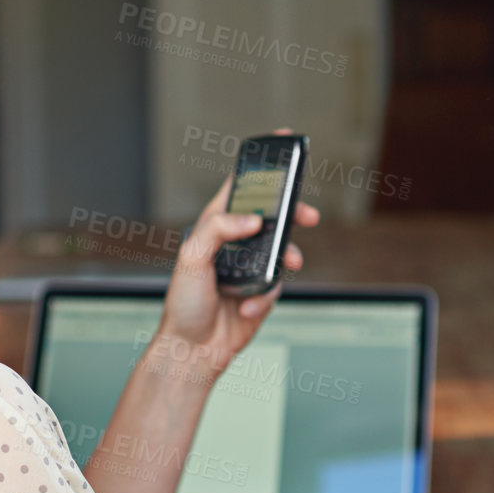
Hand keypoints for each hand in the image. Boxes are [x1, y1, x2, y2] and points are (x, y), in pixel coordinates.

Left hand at [154, 130, 319, 379]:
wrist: (193, 351)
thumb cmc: (184, 304)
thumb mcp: (192, 258)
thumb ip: (219, 229)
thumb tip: (252, 219)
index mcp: (214, 226)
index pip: (239, 187)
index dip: (259, 165)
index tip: (280, 141)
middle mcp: (234, 243)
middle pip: (273, 215)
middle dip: (293, 212)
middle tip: (309, 214)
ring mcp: (250, 267)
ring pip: (284, 249)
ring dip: (287, 258)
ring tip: (285, 266)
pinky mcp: (261, 292)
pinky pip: (278, 285)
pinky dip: (267, 297)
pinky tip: (249, 308)